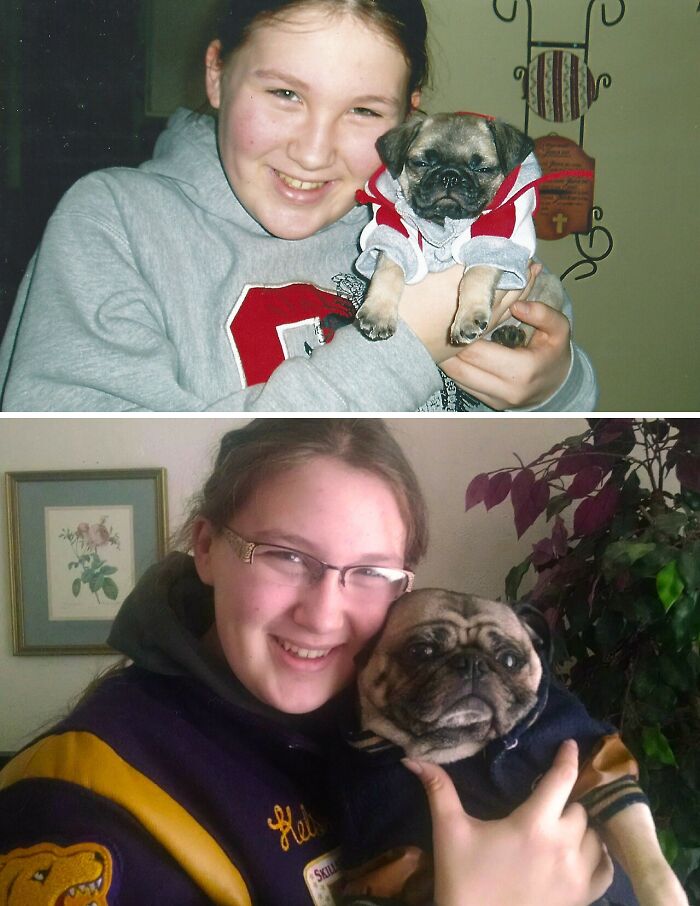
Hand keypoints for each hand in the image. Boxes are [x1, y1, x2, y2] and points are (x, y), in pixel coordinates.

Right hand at [404, 740, 612, 905]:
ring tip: (565, 824)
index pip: (562, 779)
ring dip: (582, 827)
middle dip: (566, 800)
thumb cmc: (463, 880)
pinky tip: (586, 851)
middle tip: (550, 799)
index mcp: (534, 824)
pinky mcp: (583, 899)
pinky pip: (606, 869)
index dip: (568, 758)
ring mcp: (578, 875)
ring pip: (595, 836)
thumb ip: (438, 789)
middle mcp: (564, 846)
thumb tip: (412, 758)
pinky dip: (599, 856)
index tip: (570, 744)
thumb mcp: (449, 831)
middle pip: (579, 808)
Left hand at [439, 298, 570, 408]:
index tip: (457, 316)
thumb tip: (516, 305)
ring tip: (443, 337)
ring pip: (457, 378)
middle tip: (440, 324)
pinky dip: (454, 368)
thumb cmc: (553, 353)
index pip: (478, 352)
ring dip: (447, 358)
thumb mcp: (559, 330)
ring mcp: (496, 400)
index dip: (463, 335)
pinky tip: (452, 351)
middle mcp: (507, 390)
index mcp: (523, 370)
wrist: (558, 385)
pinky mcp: (488, 403)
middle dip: (449, 346)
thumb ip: (543, 314)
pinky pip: (462, 384)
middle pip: (462, 367)